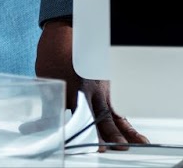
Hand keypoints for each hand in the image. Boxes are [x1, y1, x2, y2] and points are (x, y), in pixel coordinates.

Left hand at [35, 19, 147, 147]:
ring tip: (130, 145)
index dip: (74, 130)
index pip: (72, 114)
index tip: (77, 143)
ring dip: (121, 131)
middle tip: (109, 148)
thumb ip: (50, 102)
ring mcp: (101, 88)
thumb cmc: (52, 56)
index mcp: (69, 87)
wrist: (65, 33)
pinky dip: (125, 123)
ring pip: (112, 114)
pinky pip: (118, 108)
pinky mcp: (108, 87)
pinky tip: (137, 136)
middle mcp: (87, 89)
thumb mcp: (45, 79)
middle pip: (97, 116)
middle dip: (103, 134)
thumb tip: (48, 123)